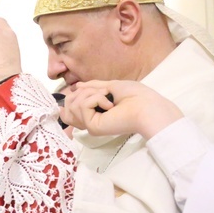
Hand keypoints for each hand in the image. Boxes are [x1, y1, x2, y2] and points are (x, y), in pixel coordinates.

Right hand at [62, 80, 182, 138]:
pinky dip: (96, 99)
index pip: (68, 107)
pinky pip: (82, 106)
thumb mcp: (109, 86)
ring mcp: (89, 124)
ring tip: (108, 99)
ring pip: (72, 103)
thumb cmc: (134, 95)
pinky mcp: (92, 127)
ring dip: (91, 94)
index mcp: (93, 112)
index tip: (81, 90)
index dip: (72, 96)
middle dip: (83, 91)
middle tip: (103, 93)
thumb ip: (92, 87)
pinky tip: (110, 105)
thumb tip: (75, 86)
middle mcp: (89, 120)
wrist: (146, 106)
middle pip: (67, 104)